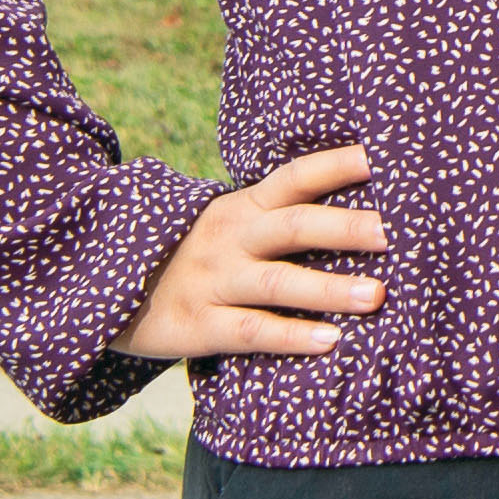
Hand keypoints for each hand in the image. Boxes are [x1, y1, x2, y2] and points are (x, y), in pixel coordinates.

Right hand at [114, 143, 387, 360]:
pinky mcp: (197, 325)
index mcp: (243, 207)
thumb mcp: (229, 226)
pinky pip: (251, 331)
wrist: (100, 283)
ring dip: (328, 289)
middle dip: (349, 228)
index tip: (386, 157)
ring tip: (375, 295)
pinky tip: (329, 341)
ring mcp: (212, 281)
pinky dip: (291, 336)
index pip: (297, 178)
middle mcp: (230, 238)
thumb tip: (365, 217)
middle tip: (398, 233)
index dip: (339, 165)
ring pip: (277, 283)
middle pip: (296, 226)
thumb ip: (280, 219)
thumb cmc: (193, 255)